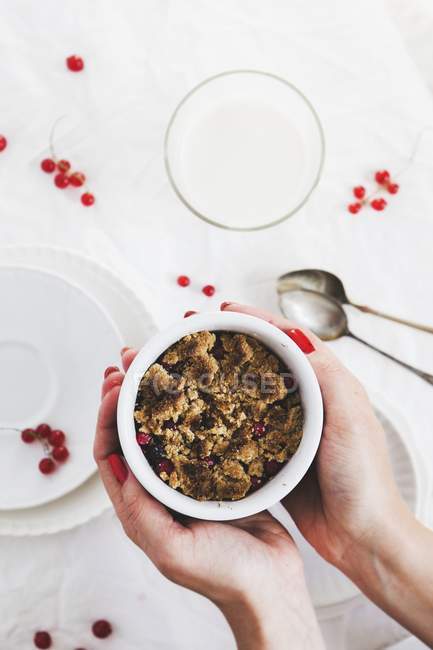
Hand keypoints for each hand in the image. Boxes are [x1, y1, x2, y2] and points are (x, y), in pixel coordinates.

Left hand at [94, 350, 323, 649]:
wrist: (272, 586)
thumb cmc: (224, 574)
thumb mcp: (173, 551)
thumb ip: (141, 513)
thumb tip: (121, 466)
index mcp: (140, 507)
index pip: (109, 453)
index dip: (105, 417)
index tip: (115, 385)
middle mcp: (159, 491)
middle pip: (131, 436)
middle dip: (125, 398)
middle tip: (129, 364)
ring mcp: (187, 481)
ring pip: (164, 431)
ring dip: (156, 399)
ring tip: (157, 368)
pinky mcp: (216, 475)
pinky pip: (198, 435)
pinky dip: (192, 410)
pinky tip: (200, 391)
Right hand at [221, 303, 404, 567]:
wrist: (360, 535)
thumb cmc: (363, 477)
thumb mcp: (352, 418)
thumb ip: (327, 377)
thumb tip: (295, 339)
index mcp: (328, 384)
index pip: (289, 339)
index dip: (257, 321)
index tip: (225, 311)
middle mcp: (306, 400)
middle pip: (263, 360)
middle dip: (231, 343)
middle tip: (198, 333)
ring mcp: (287, 427)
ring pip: (249, 391)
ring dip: (222, 376)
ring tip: (192, 365)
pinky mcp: (273, 454)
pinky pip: (243, 427)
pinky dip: (222, 414)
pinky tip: (200, 412)